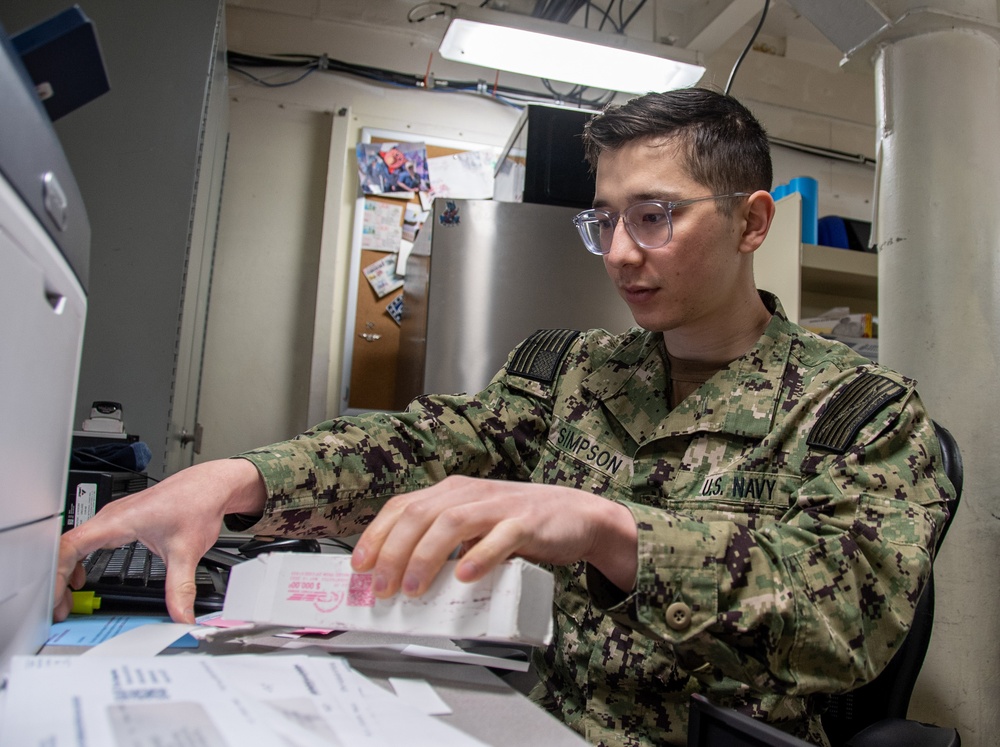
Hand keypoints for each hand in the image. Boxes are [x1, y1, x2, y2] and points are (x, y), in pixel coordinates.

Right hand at [53, 458, 266, 623]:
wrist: (210, 485)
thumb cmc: (197, 503)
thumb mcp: (187, 552)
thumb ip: (180, 588)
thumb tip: (180, 616)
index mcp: (117, 521)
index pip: (69, 547)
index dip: (55, 575)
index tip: (55, 599)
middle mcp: (110, 517)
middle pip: (65, 548)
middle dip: (57, 580)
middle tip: (61, 609)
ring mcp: (113, 518)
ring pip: (74, 543)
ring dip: (65, 571)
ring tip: (67, 598)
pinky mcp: (120, 521)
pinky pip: (86, 540)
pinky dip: (78, 560)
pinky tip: (82, 576)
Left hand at [350, 475, 636, 597]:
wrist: (577, 516)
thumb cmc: (518, 524)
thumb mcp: (474, 524)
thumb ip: (443, 541)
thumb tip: (400, 576)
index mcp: (452, 492)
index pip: (402, 507)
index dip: (376, 535)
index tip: (359, 567)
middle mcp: (470, 493)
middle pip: (420, 516)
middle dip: (393, 553)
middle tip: (382, 589)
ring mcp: (499, 506)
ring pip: (452, 522)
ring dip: (426, 557)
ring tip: (414, 589)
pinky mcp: (527, 523)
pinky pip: (499, 537)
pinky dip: (479, 556)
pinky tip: (464, 575)